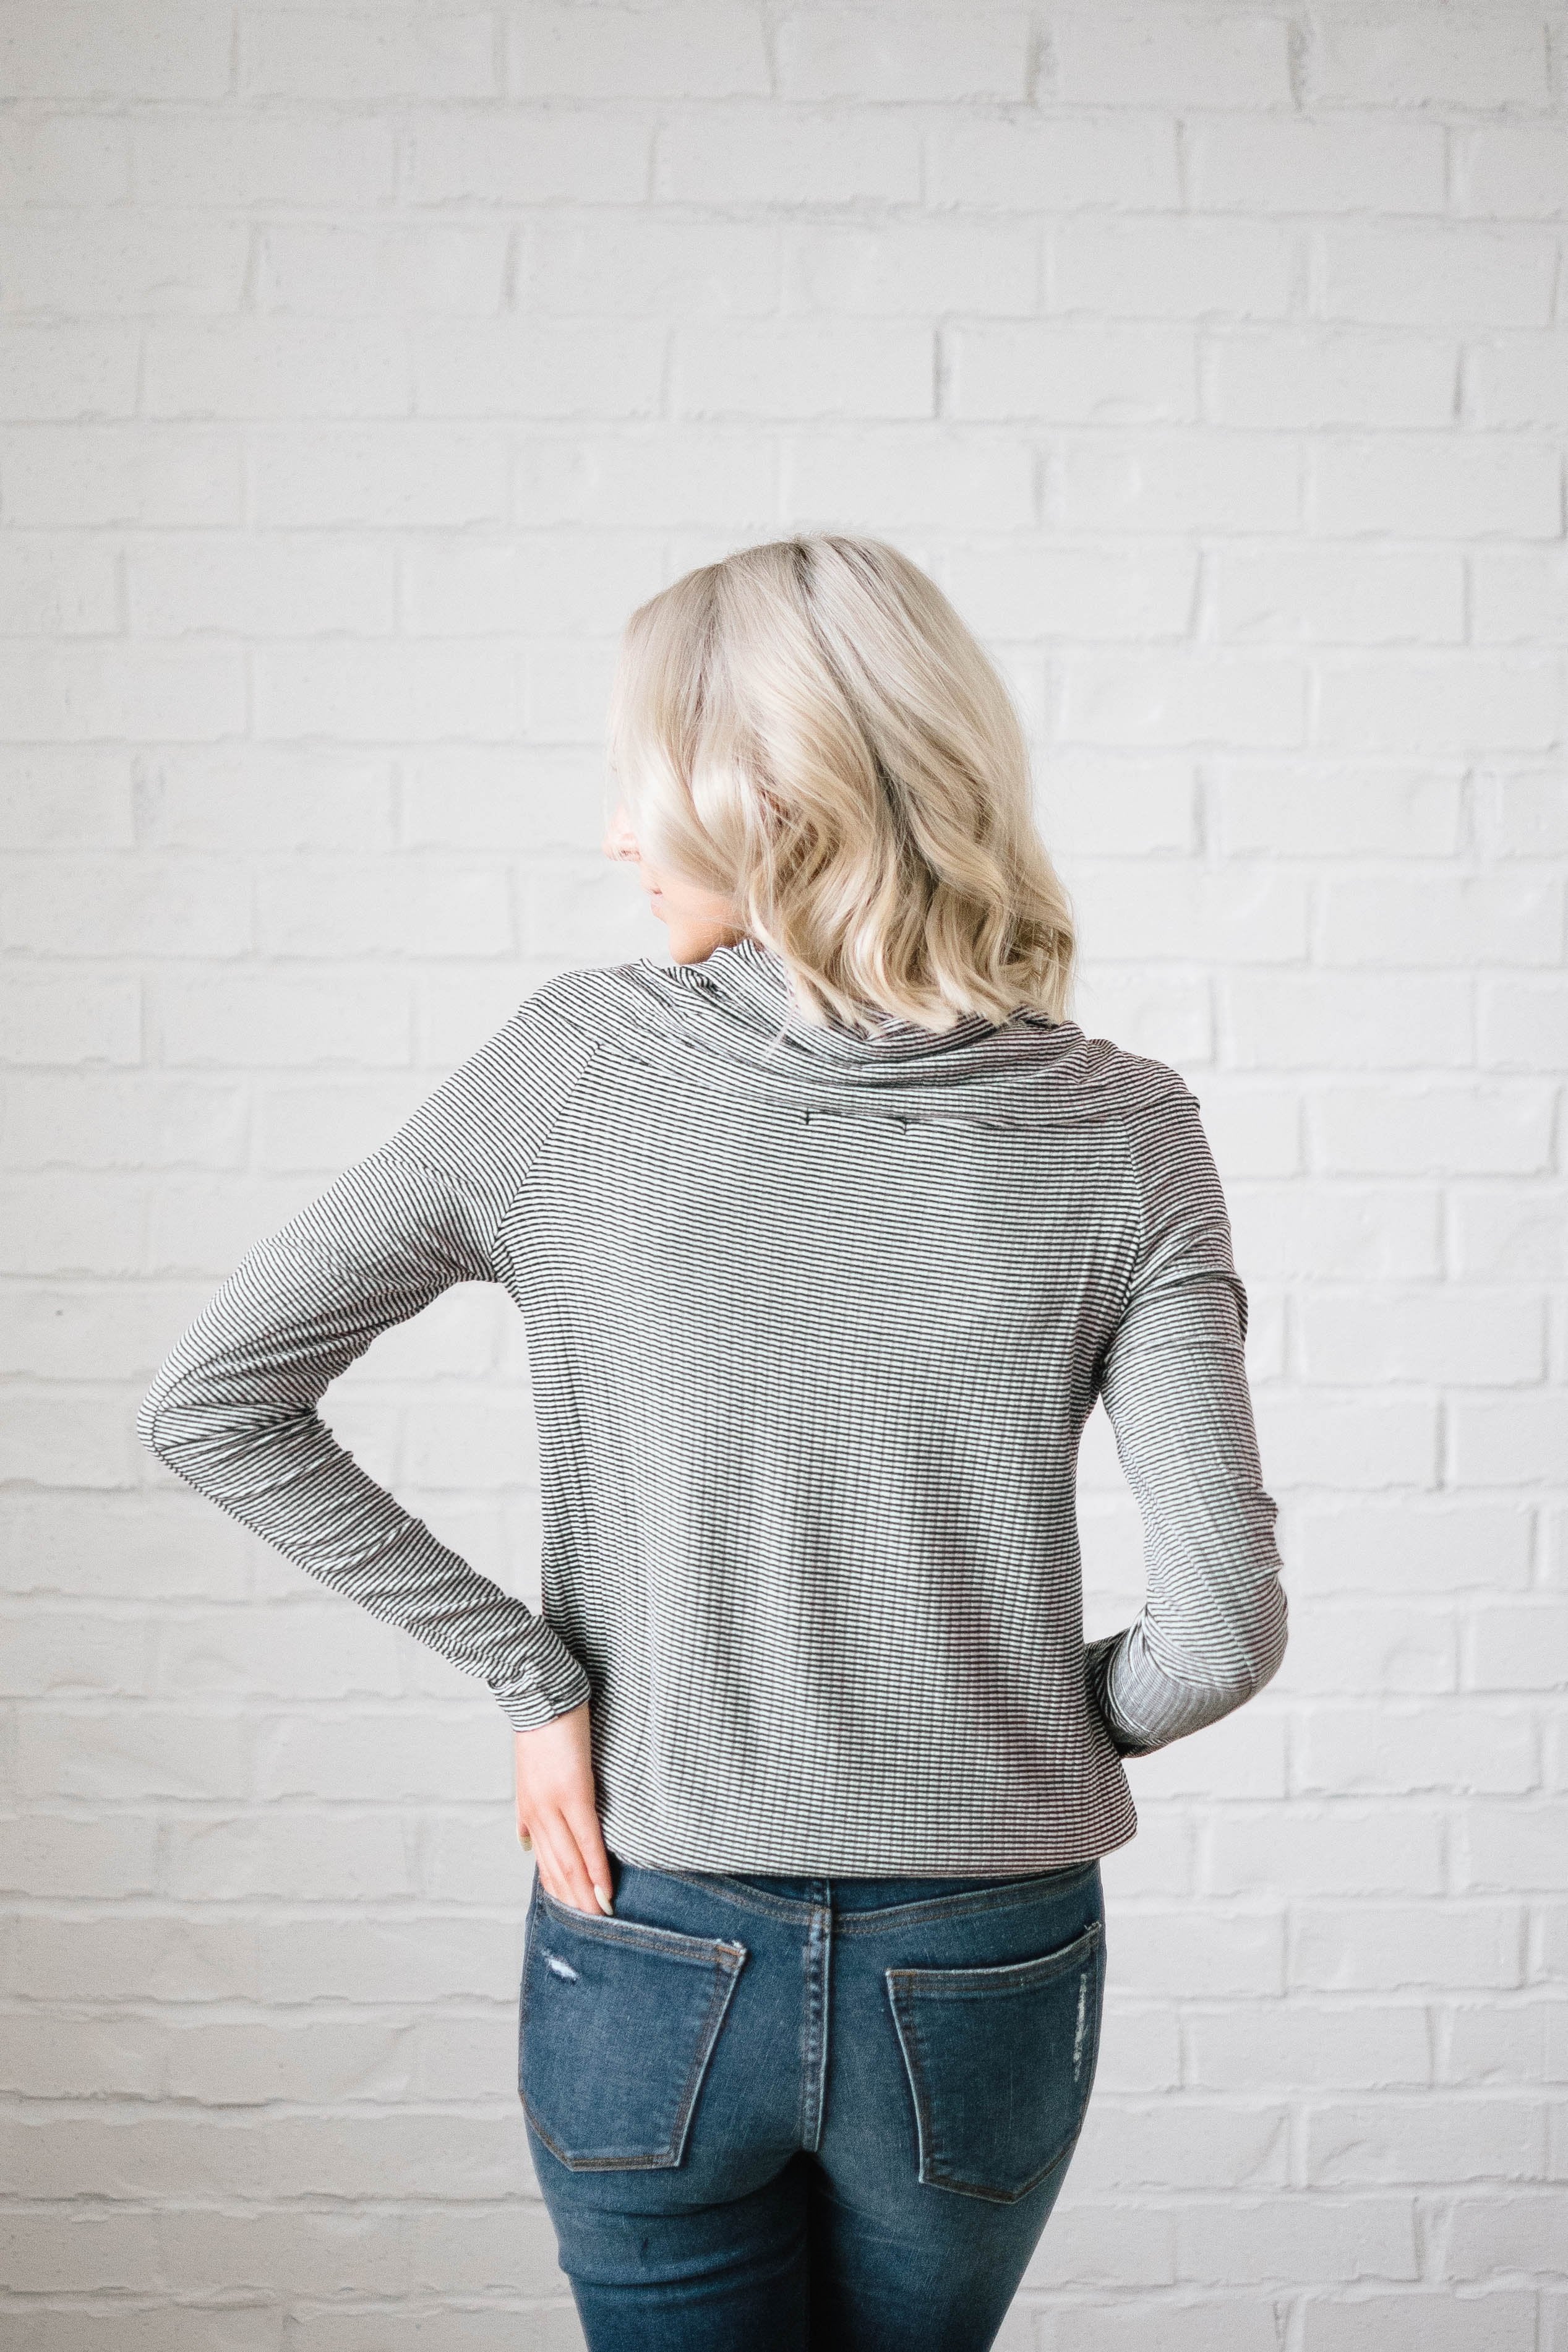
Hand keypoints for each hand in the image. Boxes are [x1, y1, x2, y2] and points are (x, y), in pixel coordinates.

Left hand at [514, 1700, 614, 1915]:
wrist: (540, 1695)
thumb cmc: (542, 1729)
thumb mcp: (528, 1774)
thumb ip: (529, 1812)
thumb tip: (526, 1841)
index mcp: (530, 1810)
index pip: (545, 1862)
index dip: (559, 1891)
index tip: (572, 1915)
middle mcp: (538, 1814)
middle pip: (558, 1871)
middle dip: (574, 1904)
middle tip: (591, 1933)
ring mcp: (555, 1806)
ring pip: (571, 1864)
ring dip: (585, 1897)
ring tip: (600, 1922)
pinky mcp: (575, 1793)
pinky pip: (588, 1840)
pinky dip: (597, 1869)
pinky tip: (605, 1890)